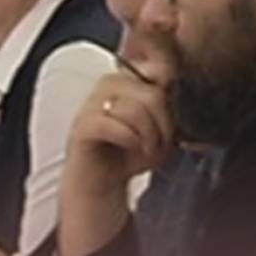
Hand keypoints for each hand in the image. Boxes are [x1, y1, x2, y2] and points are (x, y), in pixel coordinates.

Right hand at [58, 68, 174, 255]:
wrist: (103, 181)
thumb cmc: (131, 153)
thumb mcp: (162, 128)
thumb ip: (170, 106)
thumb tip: (173, 88)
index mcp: (129, 78)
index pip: (160, 74)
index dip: (171, 102)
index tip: (171, 125)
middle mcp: (108, 84)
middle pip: (152, 94)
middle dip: (163, 125)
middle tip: (159, 144)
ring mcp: (91, 103)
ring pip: (134, 109)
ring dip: (148, 136)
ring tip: (147, 149)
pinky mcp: (82, 126)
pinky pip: (112, 124)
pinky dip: (129, 139)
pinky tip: (131, 148)